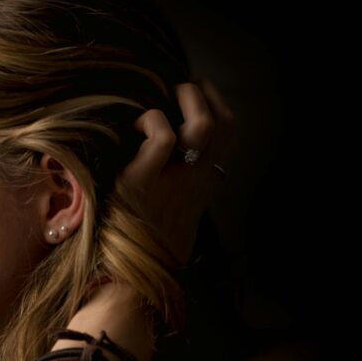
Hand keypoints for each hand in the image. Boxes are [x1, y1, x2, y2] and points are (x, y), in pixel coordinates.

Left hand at [118, 80, 233, 266]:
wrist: (134, 273)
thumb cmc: (150, 241)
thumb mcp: (178, 213)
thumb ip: (184, 185)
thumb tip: (178, 161)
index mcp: (204, 184)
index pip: (228, 134)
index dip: (218, 106)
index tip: (201, 92)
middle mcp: (196, 180)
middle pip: (221, 126)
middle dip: (204, 96)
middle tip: (181, 87)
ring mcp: (174, 179)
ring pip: (203, 125)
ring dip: (186, 100)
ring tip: (163, 98)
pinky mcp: (144, 179)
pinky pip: (163, 135)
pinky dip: (151, 120)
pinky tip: (134, 127)